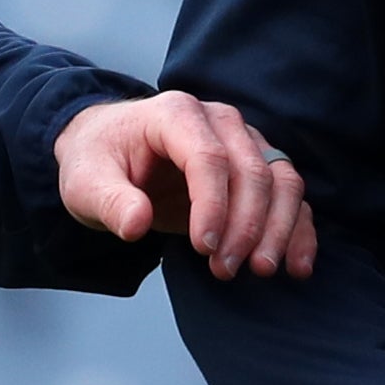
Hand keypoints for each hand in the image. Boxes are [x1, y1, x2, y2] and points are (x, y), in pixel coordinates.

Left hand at [55, 93, 314, 281]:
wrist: (109, 149)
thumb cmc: (98, 161)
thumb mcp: (86, 183)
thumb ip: (110, 201)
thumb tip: (136, 225)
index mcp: (176, 114)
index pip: (208, 157)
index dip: (213, 206)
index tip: (204, 249)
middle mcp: (219, 120)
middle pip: (252, 170)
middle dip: (245, 226)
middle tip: (224, 270)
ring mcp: (244, 140)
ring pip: (281, 179)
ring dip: (277, 229)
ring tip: (260, 270)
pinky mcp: (256, 165)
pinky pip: (290, 194)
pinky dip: (299, 229)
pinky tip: (297, 267)